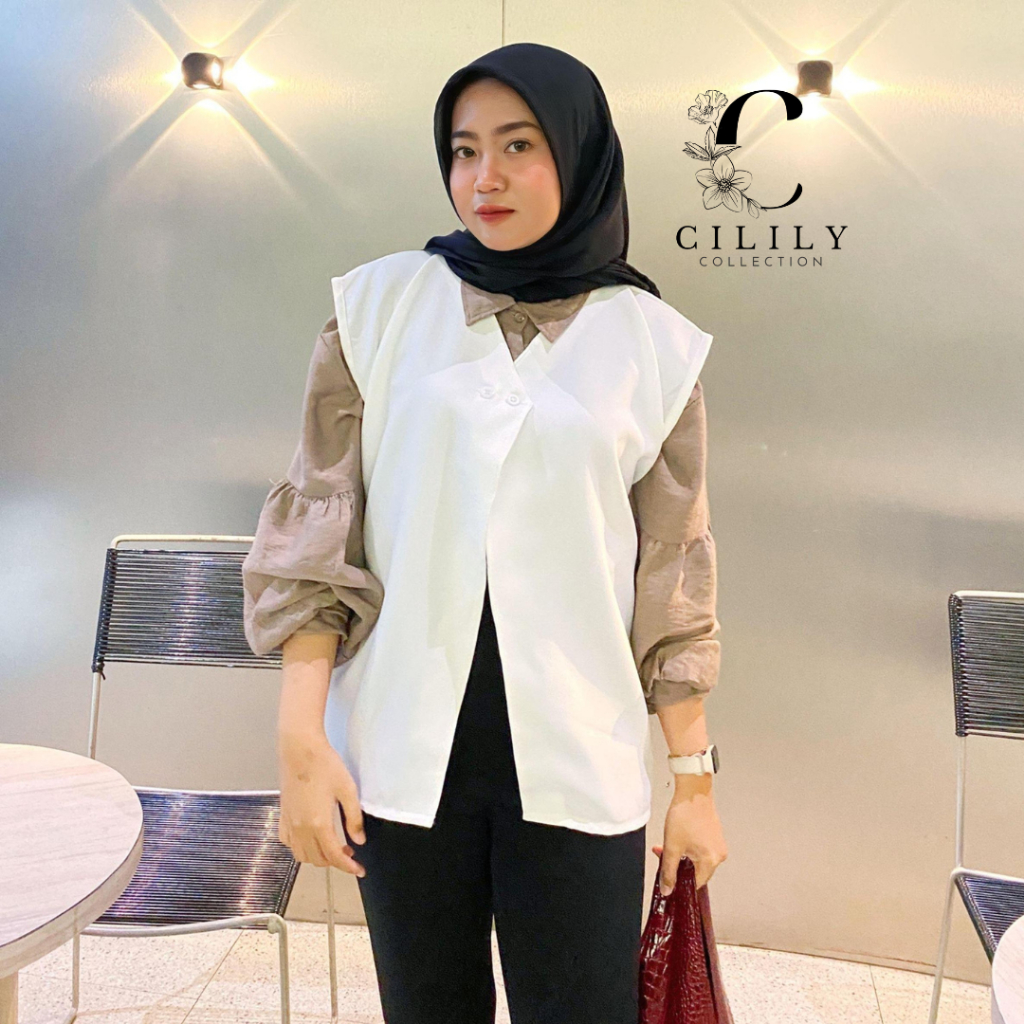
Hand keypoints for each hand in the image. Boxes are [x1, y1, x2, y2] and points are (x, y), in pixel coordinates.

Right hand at [277, 730, 366, 876]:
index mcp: (319, 824)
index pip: (334, 856)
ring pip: (302, 855)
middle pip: (317, 859)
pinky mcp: (282, 815)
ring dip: (318, 857)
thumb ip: (354, 818)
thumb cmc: (326, 766)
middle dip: (336, 861)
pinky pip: (289, 842)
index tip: (360, 870)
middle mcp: (301, 828)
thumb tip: (359, 840)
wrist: (300, 749)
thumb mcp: (348, 790)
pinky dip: (301, 848)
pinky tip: (311, 838)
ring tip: (333, 846)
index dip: (349, 867)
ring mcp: (289, 823)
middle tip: (350, 852)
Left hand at [653, 775, 726, 892]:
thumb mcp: (672, 846)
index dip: (679, 882)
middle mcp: (719, 855)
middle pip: (696, 872)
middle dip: (678, 866)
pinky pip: (701, 850)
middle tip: (663, 856)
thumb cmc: (685, 814)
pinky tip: (678, 838)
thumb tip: (668, 889)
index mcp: (711, 860)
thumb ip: (668, 870)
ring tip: (668, 843)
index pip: (695, 884)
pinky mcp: (715, 836)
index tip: (668, 878)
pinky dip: (688, 848)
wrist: (692, 790)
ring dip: (681, 855)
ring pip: (696, 860)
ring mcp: (718, 845)